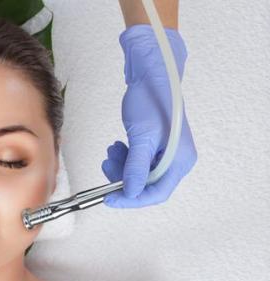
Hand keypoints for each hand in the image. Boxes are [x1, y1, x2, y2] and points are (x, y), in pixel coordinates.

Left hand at [102, 24, 196, 207]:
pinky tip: (117, 146)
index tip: (109, 199)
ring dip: (121, 167)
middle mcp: (176, 161)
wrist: (152, 76)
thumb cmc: (151, 101)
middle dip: (123, 178)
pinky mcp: (156, 147)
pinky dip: (125, 158)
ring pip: (139, 174)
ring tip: (111, 150)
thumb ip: (136, 168)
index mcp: (179, 161)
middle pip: (147, 185)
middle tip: (106, 165)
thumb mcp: (141, 138)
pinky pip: (138, 162)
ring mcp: (167, 154)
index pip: (157, 193)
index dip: (132, 199)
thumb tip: (130, 193)